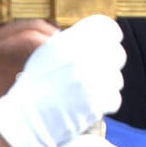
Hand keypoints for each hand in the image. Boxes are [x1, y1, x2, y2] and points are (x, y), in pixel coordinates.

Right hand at [0, 15, 124, 146]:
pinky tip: (90, 105)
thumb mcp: (48, 53)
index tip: (111, 44)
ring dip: (107, 86)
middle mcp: (83, 57)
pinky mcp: (97, 103)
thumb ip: (72, 41)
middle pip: (118, 55)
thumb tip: (98, 38)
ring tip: (87, 92)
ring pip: (117, 79)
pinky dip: (104, 104)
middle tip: (97, 74)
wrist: (27, 118)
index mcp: (71, 41)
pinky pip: (114, 99)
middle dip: (110, 65)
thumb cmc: (36, 86)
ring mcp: (91, 81)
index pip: (108, 29)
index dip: (112, 37)